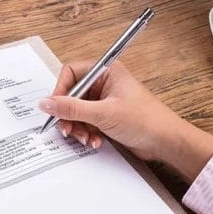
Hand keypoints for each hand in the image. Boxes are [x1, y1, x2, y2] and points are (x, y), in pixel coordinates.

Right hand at [39, 60, 212, 180]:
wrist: (165, 141)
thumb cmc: (146, 120)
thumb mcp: (103, 114)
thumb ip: (71, 109)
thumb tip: (46, 104)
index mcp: (106, 72)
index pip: (71, 73)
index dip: (60, 91)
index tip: (55, 108)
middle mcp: (104, 84)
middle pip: (71, 95)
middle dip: (68, 115)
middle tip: (68, 129)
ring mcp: (105, 101)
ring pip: (77, 112)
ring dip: (78, 127)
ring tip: (85, 138)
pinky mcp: (106, 117)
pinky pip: (86, 123)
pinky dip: (86, 133)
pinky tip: (95, 141)